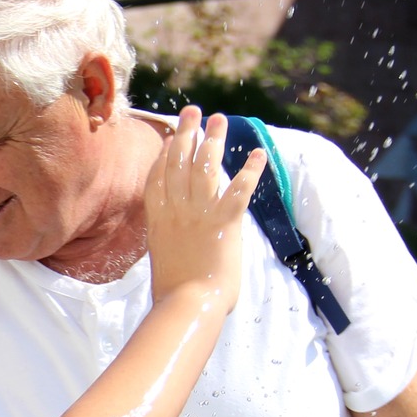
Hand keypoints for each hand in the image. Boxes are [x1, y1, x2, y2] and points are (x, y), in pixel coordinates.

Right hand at [144, 106, 265, 308]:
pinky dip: (251, 171)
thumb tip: (176, 244)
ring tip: (219, 119)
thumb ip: (169, 243)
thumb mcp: (163, 260)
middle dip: (186, 133)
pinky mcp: (224, 222)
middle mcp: (176, 211)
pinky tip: (259, 155)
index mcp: (158, 221)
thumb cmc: (174, 293)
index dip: (164, 155)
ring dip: (214, 140)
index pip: (157, 178)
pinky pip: (239, 189)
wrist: (187, 304)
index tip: (169, 139)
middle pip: (179, 163)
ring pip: (205, 167)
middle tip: (192, 112)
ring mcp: (199, 214)